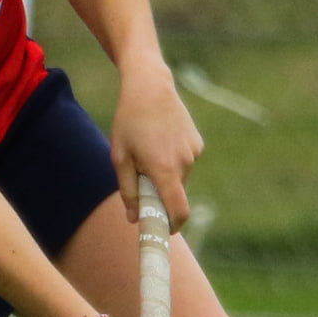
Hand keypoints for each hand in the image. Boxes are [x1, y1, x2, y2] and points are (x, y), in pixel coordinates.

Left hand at [109, 59, 203, 229]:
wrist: (150, 86)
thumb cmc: (129, 122)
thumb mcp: (120, 157)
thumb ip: (128, 191)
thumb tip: (135, 219)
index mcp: (164, 170)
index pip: (178, 211)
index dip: (172, 226)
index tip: (163, 230)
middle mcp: (184, 164)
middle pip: (176, 195)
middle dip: (161, 196)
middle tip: (141, 181)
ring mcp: (194, 153)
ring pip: (180, 179)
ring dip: (166, 176)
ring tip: (148, 151)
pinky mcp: (197, 143)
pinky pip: (185, 163)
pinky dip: (173, 162)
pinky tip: (159, 140)